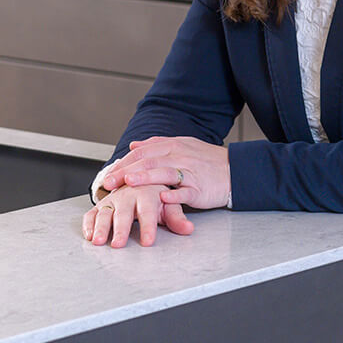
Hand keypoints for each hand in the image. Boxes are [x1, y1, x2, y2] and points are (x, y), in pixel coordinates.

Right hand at [82, 184, 192, 247]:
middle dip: (121, 229)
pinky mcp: (102, 205)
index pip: (148, 211)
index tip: (148, 242)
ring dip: (101, 227)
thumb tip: (188, 229)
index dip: (148, 226)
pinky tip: (89, 235)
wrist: (140, 178)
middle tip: (119, 244)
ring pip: (106, 213)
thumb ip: (177, 218)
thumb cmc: (156, 195)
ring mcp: (113, 200)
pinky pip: (92, 213)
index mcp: (147, 194)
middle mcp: (128, 195)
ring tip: (99, 241)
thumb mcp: (168, 204)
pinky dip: (89, 224)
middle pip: (124, 212)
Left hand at [102, 136, 230, 210]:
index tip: (109, 172)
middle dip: (126, 171)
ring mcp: (190, 172)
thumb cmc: (206, 160)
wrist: (234, 170)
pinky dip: (174, 195)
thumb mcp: (182, 145)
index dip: (124, 162)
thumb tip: (134, 145)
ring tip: (130, 182)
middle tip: (109, 181)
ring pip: (165, 173)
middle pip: (149, 162)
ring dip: (146, 178)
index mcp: (173, 146)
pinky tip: (163, 198)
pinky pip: (185, 191)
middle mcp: (180, 156)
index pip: (143, 152)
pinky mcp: (199, 189)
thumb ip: (157, 145)